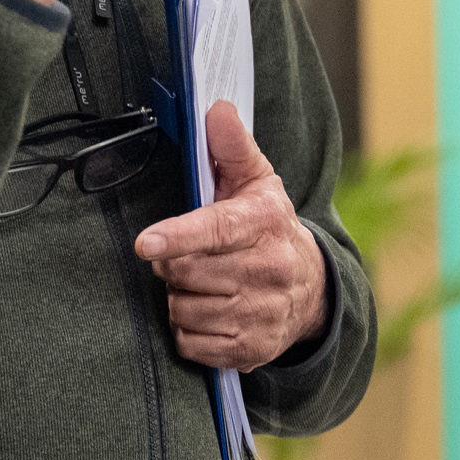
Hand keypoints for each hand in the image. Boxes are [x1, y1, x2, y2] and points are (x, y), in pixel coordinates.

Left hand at [135, 101, 327, 371]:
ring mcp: (263, 314)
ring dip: (177, 298)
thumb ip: (232, 146)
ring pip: (185, 310)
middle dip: (171, 266)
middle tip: (179, 256)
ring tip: (196, 284)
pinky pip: (192, 344)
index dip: (178, 237)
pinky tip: (204, 312)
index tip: (146, 243)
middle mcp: (268, 271)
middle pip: (187, 274)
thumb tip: (215, 110)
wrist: (313, 289)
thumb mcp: (257, 182)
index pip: (216, 230)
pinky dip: (186, 330)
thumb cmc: (269, 228)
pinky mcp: (253, 349)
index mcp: (264, 224)